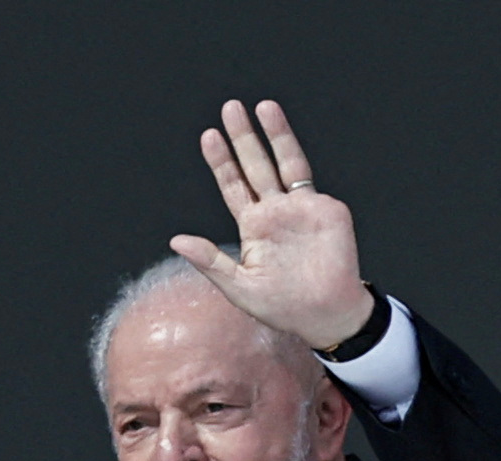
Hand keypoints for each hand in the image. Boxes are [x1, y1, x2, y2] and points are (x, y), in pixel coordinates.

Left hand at [169, 100, 374, 350]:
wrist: (324, 315)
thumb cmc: (282, 307)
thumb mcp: (238, 287)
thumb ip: (209, 261)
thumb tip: (175, 240)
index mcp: (253, 227)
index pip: (233, 186)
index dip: (221, 162)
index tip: (209, 136)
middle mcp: (275, 211)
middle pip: (255, 165)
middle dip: (243, 137)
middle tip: (230, 108)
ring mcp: (301, 208)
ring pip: (284, 162)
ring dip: (274, 135)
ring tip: (263, 106)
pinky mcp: (325, 210)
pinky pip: (308, 182)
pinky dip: (295, 162)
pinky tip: (282, 143)